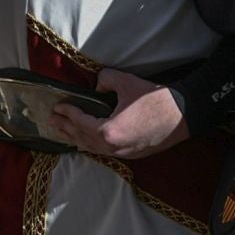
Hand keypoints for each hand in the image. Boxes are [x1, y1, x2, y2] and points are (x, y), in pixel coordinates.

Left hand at [45, 69, 187, 158]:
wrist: (183, 116)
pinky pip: (104, 152)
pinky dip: (91, 146)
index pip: (80, 122)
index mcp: (108, 131)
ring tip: (63, 132)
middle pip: (81, 139)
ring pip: (92, 149)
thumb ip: (105, 79)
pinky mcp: (131, 155)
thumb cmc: (155, 99)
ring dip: (76, 139)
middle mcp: (112, 147)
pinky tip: (87, 143)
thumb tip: (97, 85)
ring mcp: (122, 154)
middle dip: (65, 128)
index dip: (67, 113)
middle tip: (52, 120)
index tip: (58, 106)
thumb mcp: (126, 82)